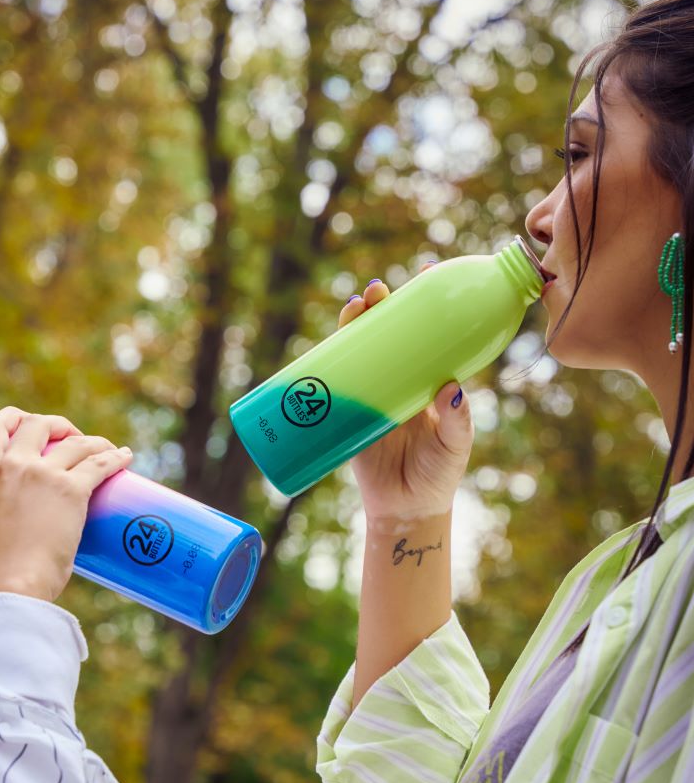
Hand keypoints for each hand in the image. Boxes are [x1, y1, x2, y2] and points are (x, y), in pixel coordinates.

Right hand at [0, 407, 132, 602]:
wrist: (12, 584)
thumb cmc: (1, 567)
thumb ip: (6, 510)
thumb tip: (30, 520)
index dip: (14, 417)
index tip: (30, 424)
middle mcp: (13, 465)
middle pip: (38, 423)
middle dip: (59, 425)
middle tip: (73, 440)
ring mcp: (43, 474)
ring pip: (75, 443)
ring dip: (94, 442)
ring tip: (107, 450)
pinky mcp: (72, 490)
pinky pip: (100, 464)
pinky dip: (116, 458)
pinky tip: (124, 459)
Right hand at [339, 273, 473, 526]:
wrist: (405, 510)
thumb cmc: (437, 475)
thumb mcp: (454, 447)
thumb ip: (457, 421)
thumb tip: (450, 389)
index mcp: (428, 379)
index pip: (428, 332)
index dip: (425, 303)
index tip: (425, 273)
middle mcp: (400, 379)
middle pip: (388, 332)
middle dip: (381, 307)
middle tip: (378, 291)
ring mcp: (372, 394)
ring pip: (361, 350)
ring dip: (354, 325)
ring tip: (356, 307)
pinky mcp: (348, 414)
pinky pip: (335, 383)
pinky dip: (326, 362)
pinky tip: (325, 344)